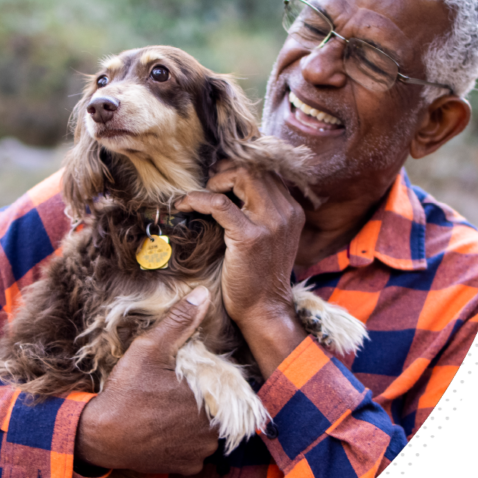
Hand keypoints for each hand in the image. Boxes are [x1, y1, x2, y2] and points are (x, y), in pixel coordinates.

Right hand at [74, 286, 221, 475]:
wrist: (100, 435)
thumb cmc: (126, 392)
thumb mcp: (149, 350)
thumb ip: (179, 322)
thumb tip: (202, 295)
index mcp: (212, 402)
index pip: (227, 388)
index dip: (210, 381)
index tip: (189, 378)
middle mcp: (212, 432)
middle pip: (219, 410)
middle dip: (204, 401)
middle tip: (176, 392)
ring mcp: (199, 453)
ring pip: (208, 432)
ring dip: (196, 422)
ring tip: (170, 410)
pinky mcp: (185, 468)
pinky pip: (195, 452)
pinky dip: (184, 442)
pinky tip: (165, 429)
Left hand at [175, 161, 306, 376]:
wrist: (263, 309)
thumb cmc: (258, 276)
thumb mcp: (268, 238)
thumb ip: (259, 213)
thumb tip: (230, 191)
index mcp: (291, 210)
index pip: (266, 172)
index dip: (238, 170)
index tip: (218, 179)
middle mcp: (286, 212)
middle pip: (254, 169)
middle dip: (225, 171)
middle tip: (206, 184)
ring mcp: (270, 223)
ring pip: (241, 177)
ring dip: (214, 181)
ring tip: (198, 196)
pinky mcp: (249, 237)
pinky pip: (219, 204)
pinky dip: (198, 199)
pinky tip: (185, 204)